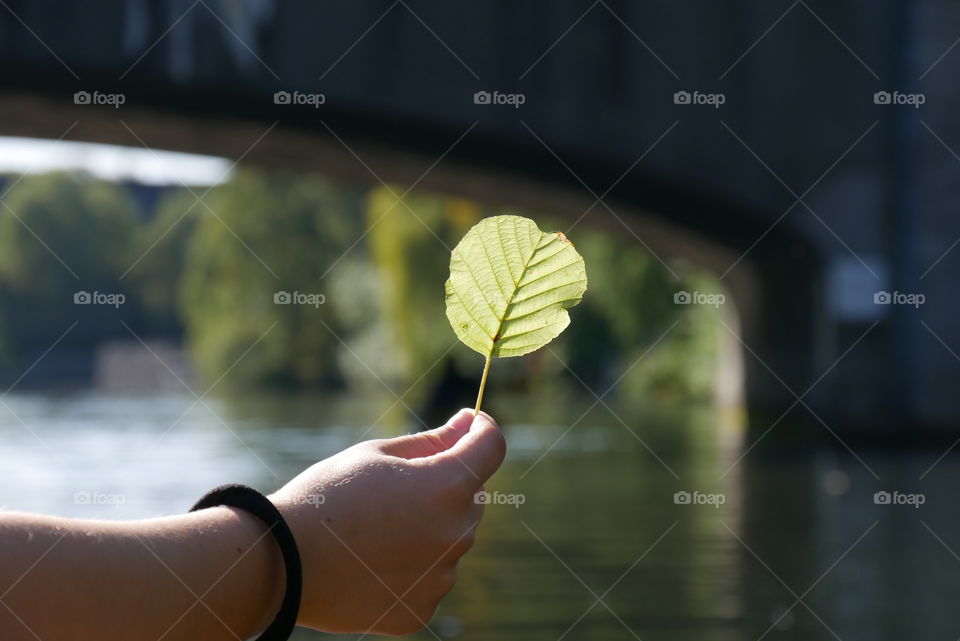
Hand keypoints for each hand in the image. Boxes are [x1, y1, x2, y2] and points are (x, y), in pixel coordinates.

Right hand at [270, 408, 505, 634]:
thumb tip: (469, 422)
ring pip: (451, 540)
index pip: (491, 447)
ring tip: (375, 530)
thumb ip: (433, 441)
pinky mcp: (421, 609)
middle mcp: (455, 533)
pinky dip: (412, 567)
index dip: (482, 430)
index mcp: (447, 486)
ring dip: (430, 528)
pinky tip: (373, 562)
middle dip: (448, 485)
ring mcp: (441, 577)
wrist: (281, 563)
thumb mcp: (377, 456)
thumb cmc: (327, 497)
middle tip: (396, 488)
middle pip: (473, 497)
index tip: (469, 426)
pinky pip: (431, 577)